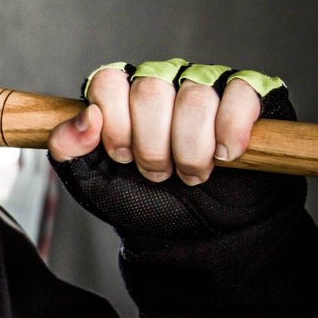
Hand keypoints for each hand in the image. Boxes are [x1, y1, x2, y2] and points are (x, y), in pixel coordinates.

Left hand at [47, 60, 302, 238]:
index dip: (116, 125)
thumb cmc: (147, 203)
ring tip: (192, 172)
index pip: (109, 82)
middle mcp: (161, 81)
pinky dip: (231, 131)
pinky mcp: (247, 96)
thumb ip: (70, 149)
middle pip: (150, 90)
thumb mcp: (94, 182)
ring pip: (194, 97)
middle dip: (153, 145)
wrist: (202, 235)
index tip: (123, 158)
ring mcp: (205, 85)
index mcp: (122, 94)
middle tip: (159, 172)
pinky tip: (225, 155)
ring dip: (191, 149)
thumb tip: (87, 116)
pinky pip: (239, 94)